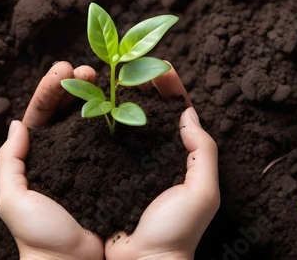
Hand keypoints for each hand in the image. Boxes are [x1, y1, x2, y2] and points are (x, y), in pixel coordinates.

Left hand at [0, 62, 104, 259]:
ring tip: (104, 76)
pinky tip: (124, 101)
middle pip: (68, 109)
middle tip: (88, 68)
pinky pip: (113, 135)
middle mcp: (63, 152)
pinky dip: (117, 115)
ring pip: (91, 117)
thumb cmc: (40, 235)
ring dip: (96, 93)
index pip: (41, 113)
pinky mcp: (110, 165)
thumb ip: (9, 163)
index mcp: (38, 155)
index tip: (62, 68)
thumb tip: (17, 125)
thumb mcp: (13, 200)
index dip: (50, 89)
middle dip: (75, 84)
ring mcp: (88, 157)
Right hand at [105, 68, 219, 259]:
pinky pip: (105, 140)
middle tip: (133, 65)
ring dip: (121, 97)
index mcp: (180, 156)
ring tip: (111, 77)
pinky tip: (93, 105)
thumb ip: (203, 152)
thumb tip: (187, 114)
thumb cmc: (176, 231)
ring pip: (126, 121)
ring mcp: (131, 161)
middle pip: (152, 111)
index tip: (163, 68)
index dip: (172, 89)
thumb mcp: (202, 192)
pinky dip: (101, 120)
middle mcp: (155, 154)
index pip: (180, 113)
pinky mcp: (108, 169)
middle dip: (145, 85)